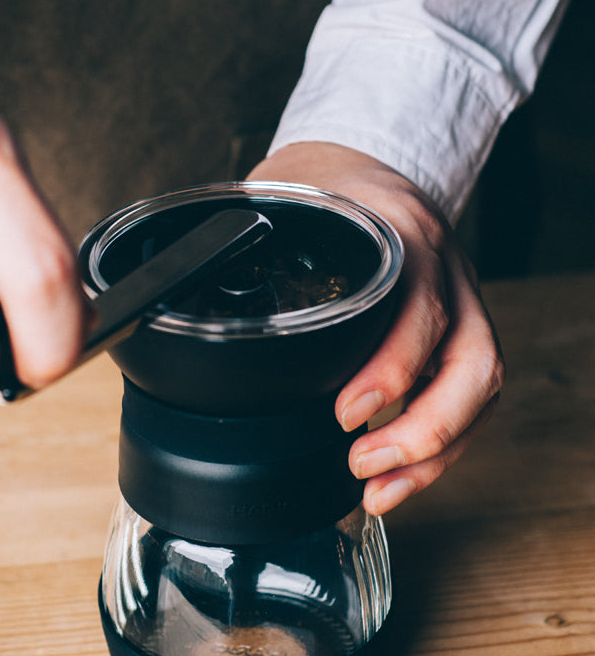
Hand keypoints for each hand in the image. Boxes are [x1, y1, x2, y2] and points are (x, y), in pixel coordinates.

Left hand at [249, 142, 504, 513]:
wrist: (362, 165)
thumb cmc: (321, 190)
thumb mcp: (288, 203)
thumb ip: (251, 247)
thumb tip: (173, 293)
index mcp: (402, 234)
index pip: (420, 306)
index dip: (391, 367)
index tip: (343, 412)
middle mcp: (446, 272)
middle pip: (472, 363)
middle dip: (423, 429)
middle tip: (362, 463)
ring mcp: (462, 303)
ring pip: (481, 388)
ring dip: (435, 452)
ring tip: (380, 490)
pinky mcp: (462, 333)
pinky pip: (474, 399)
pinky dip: (442, 447)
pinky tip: (399, 474)